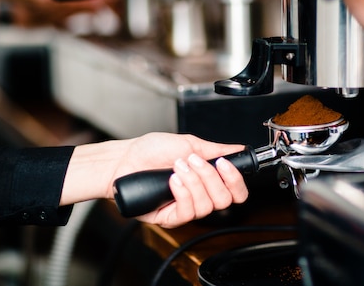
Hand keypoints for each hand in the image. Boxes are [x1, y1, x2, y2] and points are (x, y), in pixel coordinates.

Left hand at [66, 133, 248, 228]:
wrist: (125, 159)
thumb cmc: (151, 151)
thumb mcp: (189, 144)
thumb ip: (216, 150)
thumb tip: (238, 149)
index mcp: (208, 180)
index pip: (236, 192)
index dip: (236, 181)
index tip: (225, 164)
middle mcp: (199, 196)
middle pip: (225, 201)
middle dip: (210, 177)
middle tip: (193, 161)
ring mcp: (185, 208)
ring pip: (207, 206)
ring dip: (194, 182)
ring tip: (178, 167)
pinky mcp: (170, 218)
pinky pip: (187, 212)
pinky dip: (183, 193)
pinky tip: (173, 181)